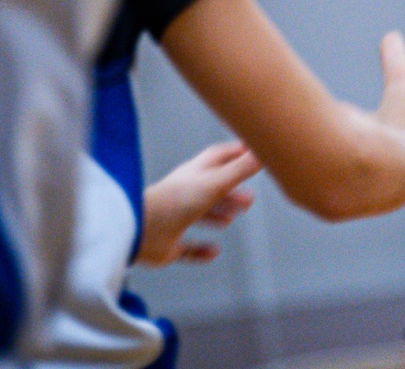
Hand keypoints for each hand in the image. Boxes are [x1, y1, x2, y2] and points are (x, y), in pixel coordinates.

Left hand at [137, 142, 260, 266]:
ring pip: (199, 214)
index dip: (235, 153)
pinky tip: (214, 252)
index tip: (253, 153)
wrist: (138, 231)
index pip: (218, 157)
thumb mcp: (215, 182)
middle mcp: (185, 193)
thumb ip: (240, 170)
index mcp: (195, 174)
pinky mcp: (168, 244)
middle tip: (250, 200)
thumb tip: (265, 152)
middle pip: (212, 188)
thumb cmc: (175, 201)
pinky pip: (187, 247)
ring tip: (232, 220)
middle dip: (231, 191)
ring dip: (217, 215)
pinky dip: (201, 250)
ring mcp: (175, 218)